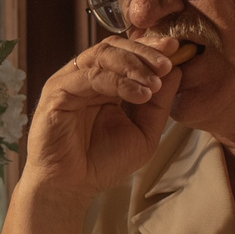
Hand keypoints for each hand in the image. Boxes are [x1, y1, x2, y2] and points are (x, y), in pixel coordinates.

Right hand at [20, 32, 188, 202]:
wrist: (71, 187)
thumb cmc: (102, 162)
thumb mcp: (144, 132)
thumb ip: (159, 104)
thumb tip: (176, 70)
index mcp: (104, 82)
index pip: (126, 52)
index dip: (151, 48)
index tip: (177, 49)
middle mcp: (84, 76)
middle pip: (114, 46)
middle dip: (144, 52)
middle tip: (168, 62)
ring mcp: (69, 81)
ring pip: (102, 55)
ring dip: (133, 64)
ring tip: (155, 82)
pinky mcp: (57, 92)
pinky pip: (90, 76)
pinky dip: (118, 82)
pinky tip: (140, 94)